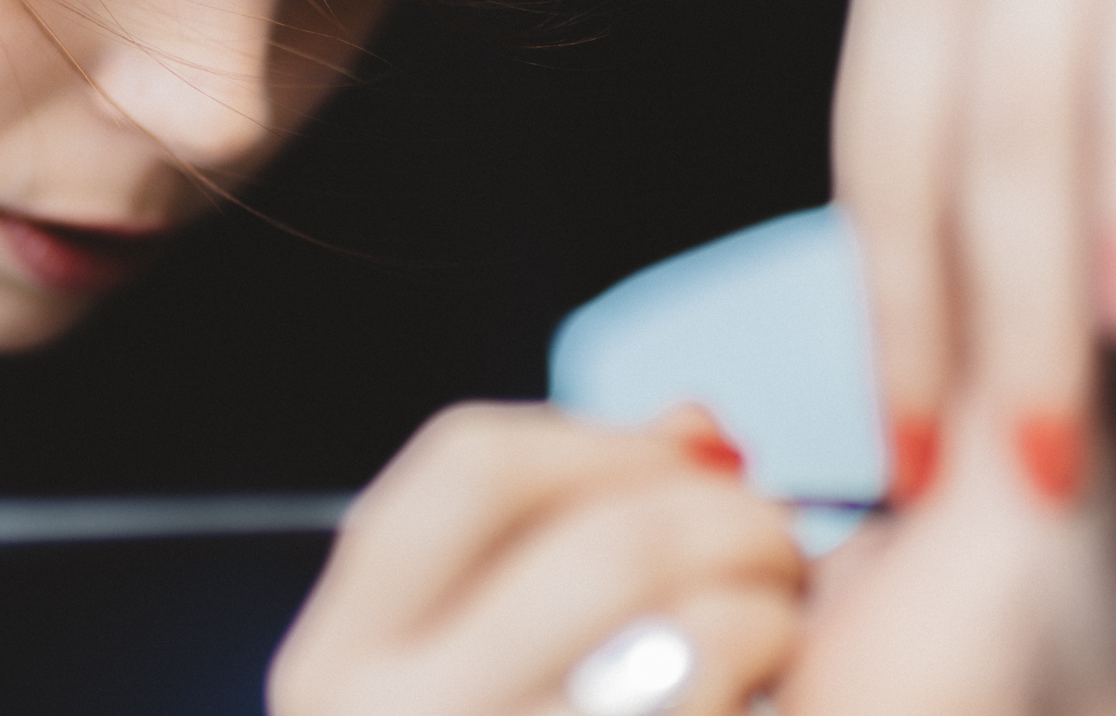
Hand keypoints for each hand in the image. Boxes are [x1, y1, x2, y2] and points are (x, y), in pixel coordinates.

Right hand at [268, 402, 804, 715]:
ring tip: (778, 632)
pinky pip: (713, 697)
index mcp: (336, 660)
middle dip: (732, 522)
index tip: (687, 465)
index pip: (470, 461)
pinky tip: (771, 699)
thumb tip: (700, 426)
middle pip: (609, 537)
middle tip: (779, 552)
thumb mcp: (483, 672)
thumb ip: (565, 538)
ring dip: (771, 614)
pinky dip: (762, 670)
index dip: (605, 439)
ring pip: (692, 631)